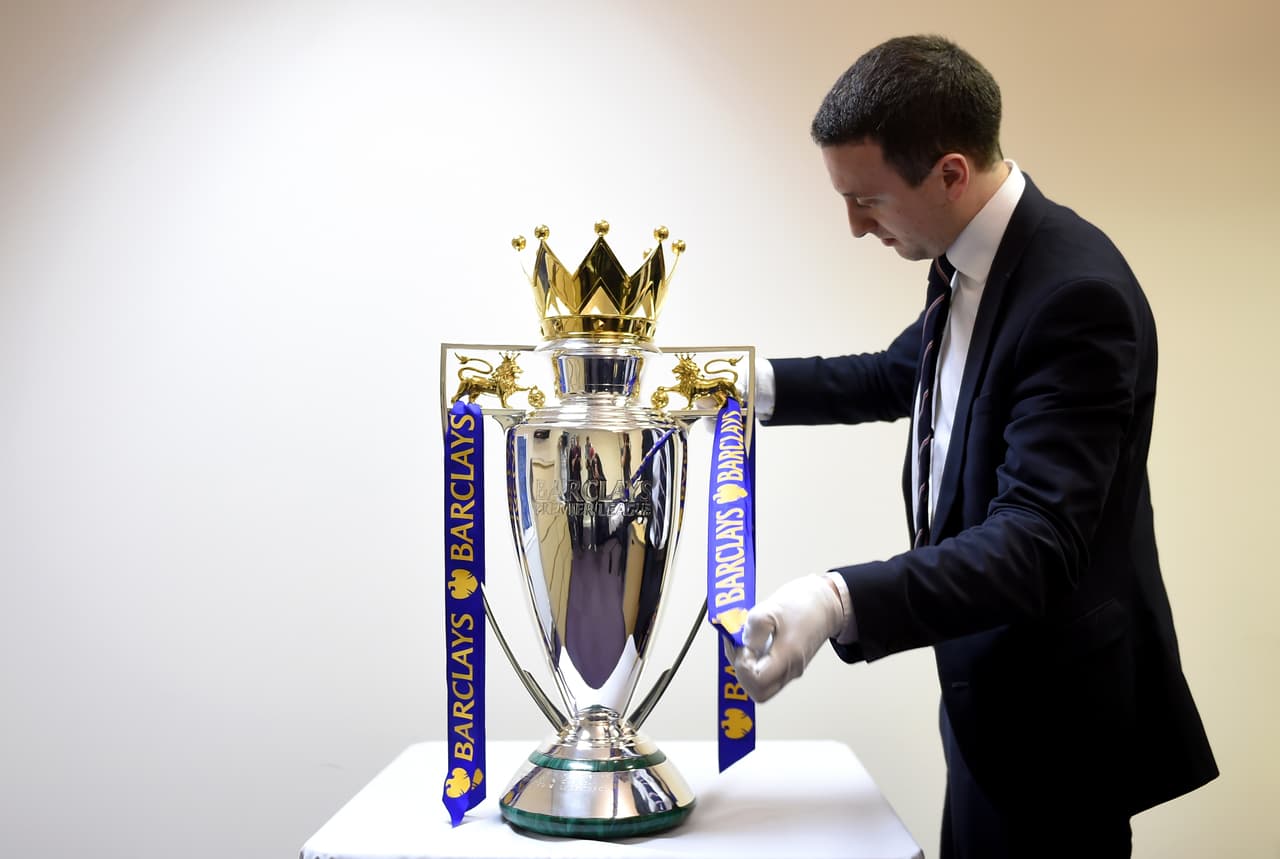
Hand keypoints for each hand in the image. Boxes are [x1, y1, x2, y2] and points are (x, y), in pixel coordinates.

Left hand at [729, 574, 845, 702]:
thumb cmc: (800, 604)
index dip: (742, 667)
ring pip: (761, 685)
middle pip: (759, 692)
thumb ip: (752, 631)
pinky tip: (751, 644)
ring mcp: (790, 670)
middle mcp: (791, 669)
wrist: (824, 604)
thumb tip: (741, 648)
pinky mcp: (788, 666)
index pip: (758, 681)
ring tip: (744, 643)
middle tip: (739, 648)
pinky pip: (766, 674)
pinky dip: (753, 664)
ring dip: (746, 668)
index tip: (741, 646)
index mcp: (788, 656)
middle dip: (742, 673)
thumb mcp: (768, 609)